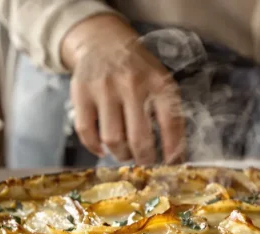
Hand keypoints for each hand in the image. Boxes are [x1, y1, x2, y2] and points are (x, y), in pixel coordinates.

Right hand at [61, 15, 184, 163]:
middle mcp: (131, 84)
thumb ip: (169, 114)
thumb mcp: (160, 82)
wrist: (104, 42)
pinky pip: (86, 131)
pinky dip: (94, 147)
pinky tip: (103, 148)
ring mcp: (104, 88)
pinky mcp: (81, 93)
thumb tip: (177, 157)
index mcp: (158, 83)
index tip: (171, 165)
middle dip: (144, 159)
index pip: (171, 125)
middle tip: (145, 162)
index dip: (172, 151)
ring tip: (125, 153)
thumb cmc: (137, 70)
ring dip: (120, 154)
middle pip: (139, 139)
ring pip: (112, 139)